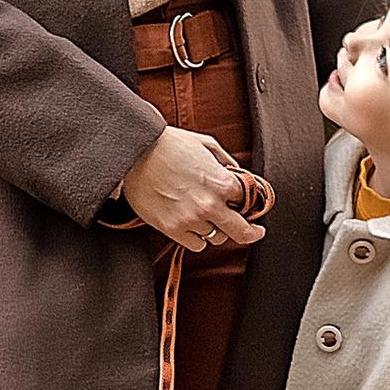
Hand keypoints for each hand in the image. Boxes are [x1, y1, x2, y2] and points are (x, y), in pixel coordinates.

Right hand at [119, 125, 263, 255]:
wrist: (134, 154)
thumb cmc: (168, 145)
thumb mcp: (205, 144)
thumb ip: (226, 161)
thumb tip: (238, 173)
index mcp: (222, 182)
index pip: (249, 201)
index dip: (250, 201)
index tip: (248, 204)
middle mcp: (210, 205)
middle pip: (242, 232)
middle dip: (252, 232)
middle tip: (255, 231)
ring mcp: (191, 220)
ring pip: (217, 238)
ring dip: (216, 229)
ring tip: (208, 217)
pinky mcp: (173, 229)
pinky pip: (197, 245)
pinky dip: (198, 237)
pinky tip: (193, 225)